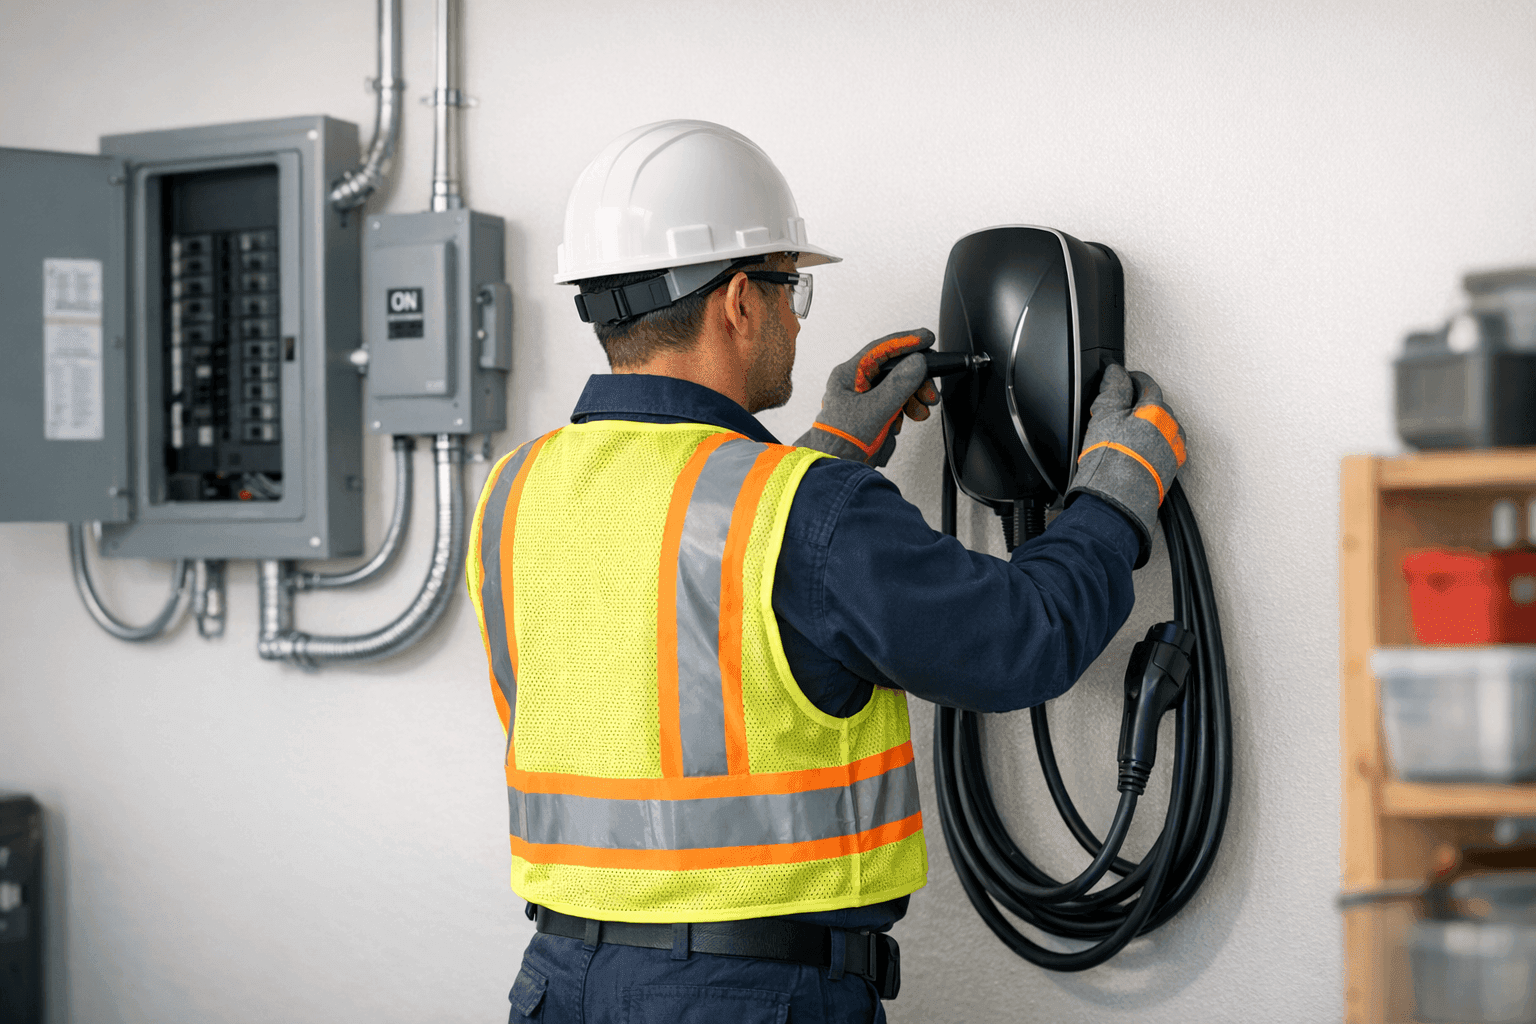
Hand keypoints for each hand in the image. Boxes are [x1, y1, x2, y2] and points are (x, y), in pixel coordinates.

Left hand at [794, 329, 940, 466]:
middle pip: (894, 368)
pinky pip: (896, 403)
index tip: (926, 338)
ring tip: (920, 410)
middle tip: (930, 391)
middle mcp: (856, 383)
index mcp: (849, 375)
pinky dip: (906, 409)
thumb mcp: (875, 410)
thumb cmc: (841, 441)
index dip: (907, 341)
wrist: (835, 468)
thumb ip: (898, 384)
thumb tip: (917, 362)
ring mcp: (864, 399)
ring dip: (914, 396)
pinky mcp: (872, 413)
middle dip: (916, 379)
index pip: (881, 349)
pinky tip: (905, 420)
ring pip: (898, 386)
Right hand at [1066, 364, 1187, 566]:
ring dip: (1147, 427)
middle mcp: (1170, 429)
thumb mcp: (1104, 416)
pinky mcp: (1169, 470)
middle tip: (1118, 410)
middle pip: (1157, 407)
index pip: (1147, 385)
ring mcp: (1172, 451)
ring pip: (1162, 429)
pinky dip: (1150, 446)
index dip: (1131, 379)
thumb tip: (1116, 372)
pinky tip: (1134, 453)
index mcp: (1156, 411)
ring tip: (1125, 435)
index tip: (1121, 380)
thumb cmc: (1111, 462)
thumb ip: (1113, 389)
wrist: (1117, 501)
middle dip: (1139, 405)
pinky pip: (1162, 450)